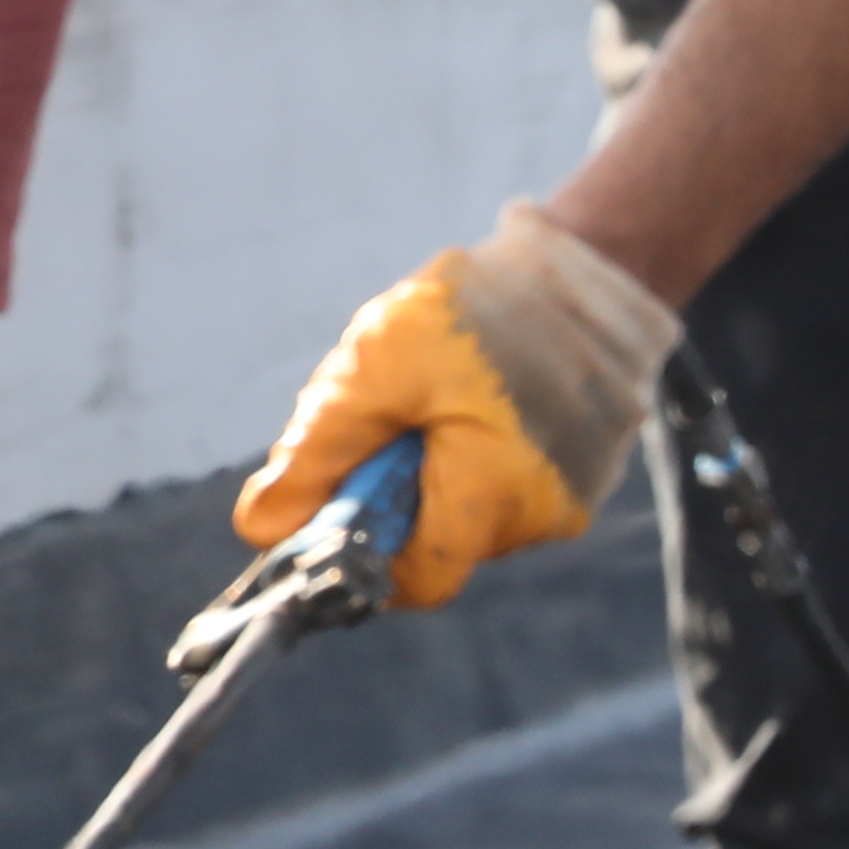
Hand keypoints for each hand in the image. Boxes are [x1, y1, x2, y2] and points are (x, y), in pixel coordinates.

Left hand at [235, 199, 676, 608]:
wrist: (579, 267)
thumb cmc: (474, 310)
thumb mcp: (373, 370)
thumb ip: (316, 455)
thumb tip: (263, 528)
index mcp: (495, 492)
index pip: (419, 581)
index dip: (367, 553)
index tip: (340, 502)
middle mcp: (544, 512)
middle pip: (441, 543)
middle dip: (400, 496)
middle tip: (394, 422)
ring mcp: (571, 495)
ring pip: (471, 515)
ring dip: (438, 472)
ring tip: (442, 399)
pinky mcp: (584, 473)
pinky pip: (508, 488)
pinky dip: (478, 455)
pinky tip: (479, 400)